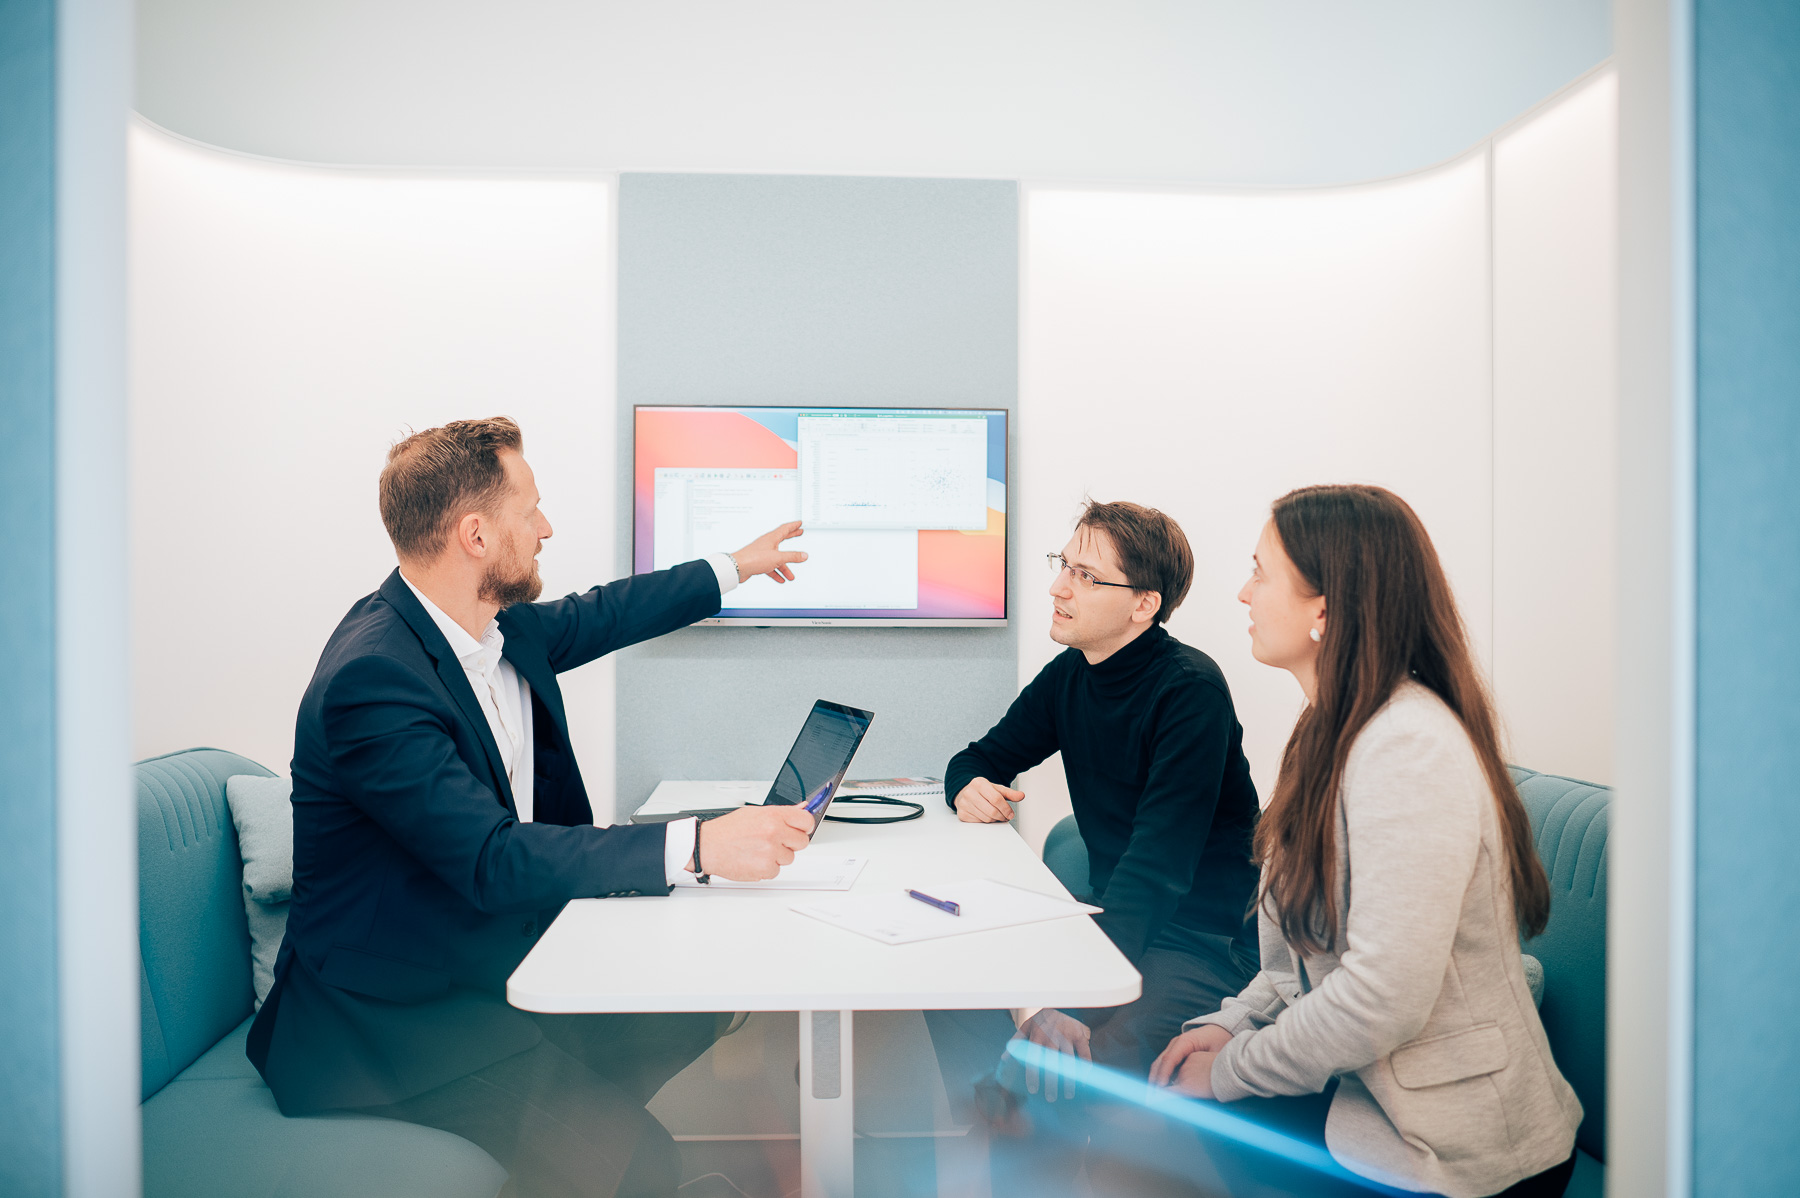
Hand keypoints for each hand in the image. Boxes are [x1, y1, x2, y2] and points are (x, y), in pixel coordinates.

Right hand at [693, 805, 814, 880]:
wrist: (706, 846)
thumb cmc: (727, 830)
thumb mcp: (754, 813)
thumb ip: (781, 812)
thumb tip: (802, 808)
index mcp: (773, 816)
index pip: (806, 820)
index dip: (804, 826)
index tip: (800, 829)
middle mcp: (774, 832)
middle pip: (802, 842)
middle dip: (791, 842)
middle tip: (775, 841)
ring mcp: (770, 852)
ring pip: (789, 858)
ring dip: (777, 856)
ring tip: (758, 849)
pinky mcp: (765, 869)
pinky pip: (777, 871)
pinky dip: (767, 868)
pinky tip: (753, 859)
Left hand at [731, 521, 807, 583]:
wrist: (738, 567)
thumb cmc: (754, 558)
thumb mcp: (778, 557)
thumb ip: (792, 556)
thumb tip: (804, 555)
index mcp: (771, 538)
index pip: (785, 528)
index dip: (793, 526)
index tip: (799, 523)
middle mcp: (767, 544)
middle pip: (782, 539)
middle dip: (792, 536)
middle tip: (799, 533)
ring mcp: (762, 553)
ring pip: (777, 559)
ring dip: (785, 567)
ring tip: (791, 575)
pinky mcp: (758, 563)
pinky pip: (770, 567)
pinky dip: (776, 573)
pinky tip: (781, 579)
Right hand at [955, 777, 1022, 822]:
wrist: (966, 793)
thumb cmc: (983, 792)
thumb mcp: (997, 789)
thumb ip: (1010, 793)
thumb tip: (1021, 796)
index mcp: (979, 783)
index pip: (996, 799)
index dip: (1006, 808)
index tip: (1010, 814)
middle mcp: (969, 792)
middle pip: (992, 811)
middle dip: (1002, 816)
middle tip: (1005, 817)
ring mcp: (964, 804)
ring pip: (986, 819)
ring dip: (995, 820)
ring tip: (997, 815)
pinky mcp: (962, 814)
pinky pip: (979, 823)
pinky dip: (986, 821)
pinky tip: (987, 816)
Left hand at [1014, 1009, 1090, 1100]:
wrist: (1058, 1003)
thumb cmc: (1040, 1020)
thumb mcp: (1026, 1026)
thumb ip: (1016, 1041)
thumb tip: (1004, 1058)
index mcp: (1037, 1034)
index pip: (1034, 1058)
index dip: (1033, 1074)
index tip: (1033, 1090)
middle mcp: (1052, 1035)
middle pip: (1052, 1062)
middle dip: (1051, 1081)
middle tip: (1050, 1098)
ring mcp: (1067, 1035)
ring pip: (1068, 1060)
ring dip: (1069, 1078)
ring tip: (1068, 1094)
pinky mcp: (1079, 1035)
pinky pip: (1084, 1052)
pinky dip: (1085, 1065)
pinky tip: (1084, 1079)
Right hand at [1148, 1024, 1231, 1091]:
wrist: (1221, 1031)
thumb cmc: (1220, 1042)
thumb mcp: (1216, 1053)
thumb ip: (1206, 1065)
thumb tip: (1199, 1082)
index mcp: (1186, 1041)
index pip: (1169, 1059)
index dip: (1164, 1074)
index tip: (1162, 1089)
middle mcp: (1177, 1042)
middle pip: (1160, 1061)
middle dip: (1155, 1078)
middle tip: (1153, 1096)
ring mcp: (1174, 1046)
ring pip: (1159, 1062)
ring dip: (1155, 1078)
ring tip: (1154, 1094)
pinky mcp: (1175, 1051)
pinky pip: (1165, 1063)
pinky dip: (1160, 1075)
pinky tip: (1161, 1087)